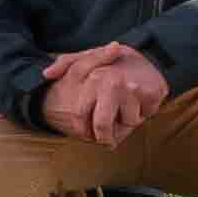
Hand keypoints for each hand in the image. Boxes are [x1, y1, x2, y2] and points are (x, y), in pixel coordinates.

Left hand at [41, 42, 172, 147]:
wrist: (149, 55)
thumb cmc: (113, 62)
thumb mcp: (87, 58)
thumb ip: (65, 64)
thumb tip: (46, 74)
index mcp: (93, 77)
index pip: (79, 113)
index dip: (81, 129)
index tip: (85, 134)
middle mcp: (112, 83)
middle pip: (102, 125)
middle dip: (103, 137)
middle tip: (106, 141)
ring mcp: (133, 89)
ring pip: (127, 123)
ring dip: (127, 122)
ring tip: (127, 108)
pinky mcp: (152, 94)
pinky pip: (145, 116)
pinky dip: (143, 113)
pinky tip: (140, 103)